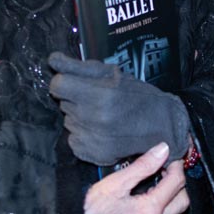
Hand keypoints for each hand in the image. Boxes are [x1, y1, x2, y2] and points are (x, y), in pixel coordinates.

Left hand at [48, 52, 190, 165]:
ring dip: (80, 117)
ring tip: (103, 115)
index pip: (58, 85)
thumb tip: (53, 60)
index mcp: (100, 95)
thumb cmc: (138, 96)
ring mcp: (92, 139)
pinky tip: (101, 130)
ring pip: (68, 121)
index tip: (73, 83)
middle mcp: (94, 118)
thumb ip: (80, 67)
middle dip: (76, 99)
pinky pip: (73, 140)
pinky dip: (83, 134)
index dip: (63, 82)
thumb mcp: (112, 74)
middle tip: (98, 99)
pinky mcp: (93, 154)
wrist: (161, 126)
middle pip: (63, 103)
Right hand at [84, 143, 188, 213]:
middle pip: (182, 203)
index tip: (170, 159)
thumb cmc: (90, 210)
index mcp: (150, 209)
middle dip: (179, 185)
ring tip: (162, 194)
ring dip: (174, 207)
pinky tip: (150, 211)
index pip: (177, 183)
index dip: (176, 166)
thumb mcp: (116, 182)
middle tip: (166, 173)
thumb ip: (142, 166)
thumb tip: (162, 151)